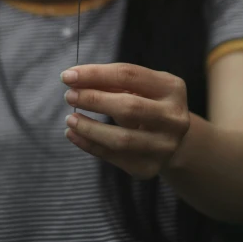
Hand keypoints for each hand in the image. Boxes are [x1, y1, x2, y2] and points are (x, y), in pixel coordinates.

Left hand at [61, 63, 189, 179]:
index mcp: (172, 88)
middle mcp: (174, 118)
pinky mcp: (150, 168)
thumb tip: (74, 79)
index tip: (68, 76)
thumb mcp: (137, 86)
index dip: (95, 74)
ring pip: (121, 139)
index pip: (129, 75)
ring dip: (89, 128)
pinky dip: (89, 145)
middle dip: (94, 100)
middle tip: (69, 96)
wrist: (169, 137)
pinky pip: (114, 157)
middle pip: (129, 107)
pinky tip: (74, 135)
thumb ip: (110, 81)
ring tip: (70, 119)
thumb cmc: (147, 103)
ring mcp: (164, 146)